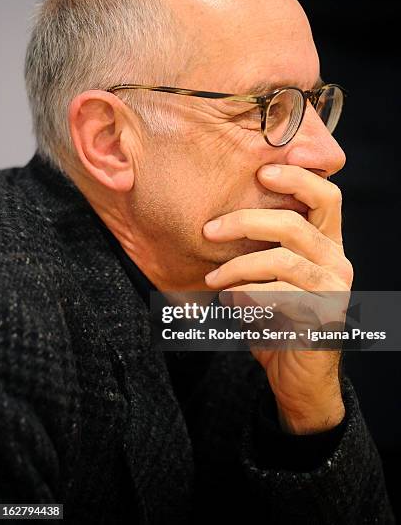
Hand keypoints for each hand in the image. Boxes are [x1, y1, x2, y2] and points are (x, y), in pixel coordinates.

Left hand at [203, 164, 352, 433]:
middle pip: (295, 223)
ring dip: (238, 267)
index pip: (326, 196)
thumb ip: (260, 247)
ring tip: (213, 279)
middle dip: (246, 221)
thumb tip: (218, 219)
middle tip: (210, 230)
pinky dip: (248, 295)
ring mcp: (335, 288)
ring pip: (283, 260)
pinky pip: (280, 296)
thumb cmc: (276, 319)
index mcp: (325, 243)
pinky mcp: (325, 316)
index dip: (298, 178)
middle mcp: (336, 261)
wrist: (295, 376)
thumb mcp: (267, 277)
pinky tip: (231, 302)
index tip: (262, 171)